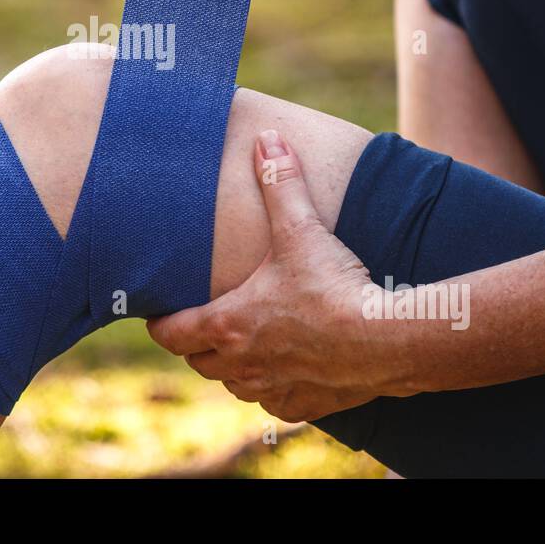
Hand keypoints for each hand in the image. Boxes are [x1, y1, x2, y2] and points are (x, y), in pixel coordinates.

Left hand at [148, 129, 389, 422]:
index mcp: (227, 324)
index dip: (160, 323)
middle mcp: (241, 364)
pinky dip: (272, 389)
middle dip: (196, 344)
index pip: (171, 333)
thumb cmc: (334, 286)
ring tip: (242, 345)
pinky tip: (285, 371)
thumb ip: (280, 182)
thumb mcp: (301, 229)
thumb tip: (267, 138)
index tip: (157, 315)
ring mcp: (271, 389)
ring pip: (234, 385)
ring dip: (232, 368)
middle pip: (199, 361)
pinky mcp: (304, 405)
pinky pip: (274, 403)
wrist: (387, 340)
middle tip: (202, 323)